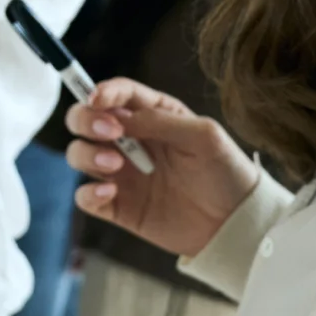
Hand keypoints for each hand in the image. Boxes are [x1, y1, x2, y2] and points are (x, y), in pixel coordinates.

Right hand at [65, 78, 261, 259]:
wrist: (236, 223)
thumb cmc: (226, 172)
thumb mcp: (204, 135)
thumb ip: (160, 120)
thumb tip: (119, 117)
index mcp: (153, 116)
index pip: (117, 94)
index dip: (102, 91)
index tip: (97, 99)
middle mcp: (130, 141)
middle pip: (84, 119)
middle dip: (86, 120)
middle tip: (110, 133)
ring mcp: (121, 174)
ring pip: (78, 154)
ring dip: (87, 154)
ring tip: (115, 165)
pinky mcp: (118, 206)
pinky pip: (85, 197)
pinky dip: (87, 193)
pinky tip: (110, 193)